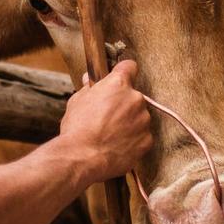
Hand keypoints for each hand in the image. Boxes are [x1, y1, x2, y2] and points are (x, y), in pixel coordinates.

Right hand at [59, 60, 152, 182]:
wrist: (82, 157)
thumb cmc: (77, 128)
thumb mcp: (77, 101)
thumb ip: (89, 88)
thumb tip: (89, 80)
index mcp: (118, 84)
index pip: (129, 67)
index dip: (124, 71)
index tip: (121, 77)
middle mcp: (135, 99)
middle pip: (134, 96)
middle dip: (123, 103)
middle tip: (107, 116)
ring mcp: (143, 120)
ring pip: (139, 117)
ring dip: (129, 122)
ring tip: (110, 134)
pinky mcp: (146, 140)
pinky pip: (142, 136)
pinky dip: (133, 140)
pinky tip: (116, 145)